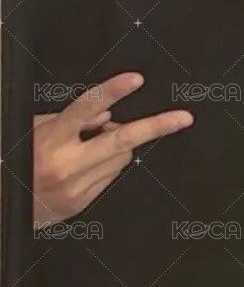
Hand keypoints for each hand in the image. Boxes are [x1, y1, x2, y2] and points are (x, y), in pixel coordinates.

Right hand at [33, 72, 193, 226]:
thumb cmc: (20, 160)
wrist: (7, 206)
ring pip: (120, 158)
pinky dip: (106, 166)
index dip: (112, 92)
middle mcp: (67, 165)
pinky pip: (110, 177)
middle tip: (183, 118)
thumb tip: (106, 114)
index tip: (135, 79)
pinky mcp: (82, 204)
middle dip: (156, 127)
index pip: (85, 109)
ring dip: (116, 147)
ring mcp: (77, 188)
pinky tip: (85, 165)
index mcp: (51, 141)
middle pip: (122, 141)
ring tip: (89, 146)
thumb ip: (72, 120)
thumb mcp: (36, 130)